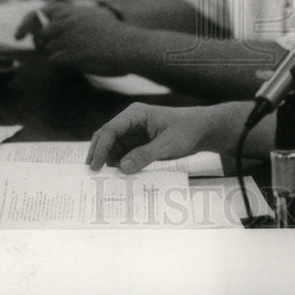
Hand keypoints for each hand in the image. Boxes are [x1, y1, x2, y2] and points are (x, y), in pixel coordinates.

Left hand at [14, 0, 130, 75]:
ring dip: (53, 57)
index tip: (19, 35)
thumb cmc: (118, 36)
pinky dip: (57, 67)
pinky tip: (68, 68)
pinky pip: (53, 62)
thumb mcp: (95, 18)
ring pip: (46, 50)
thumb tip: (54, 28)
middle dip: (42, 46)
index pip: (41, 13)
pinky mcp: (70, 54)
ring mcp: (68, 37)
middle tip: (50, 54)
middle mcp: (68, 22)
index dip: (26, 23)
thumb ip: (75, 20)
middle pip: (41, 35)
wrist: (131, 47)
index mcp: (74, 11)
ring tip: (70, 61)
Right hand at [86, 102, 236, 172]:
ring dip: (108, 162)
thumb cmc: (187, 130)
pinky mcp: (138, 143)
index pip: (110, 130)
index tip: (95, 167)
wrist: (202, 129)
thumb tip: (122, 167)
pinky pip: (123, 154)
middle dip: (98, 155)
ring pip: (112, 148)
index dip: (100, 149)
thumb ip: (145, 155)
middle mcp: (131, 121)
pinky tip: (118, 177)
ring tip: (105, 180)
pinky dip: (119, 165)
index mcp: (135, 114)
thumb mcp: (168, 145)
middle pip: (106, 138)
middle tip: (92, 176)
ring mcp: (133, 132)